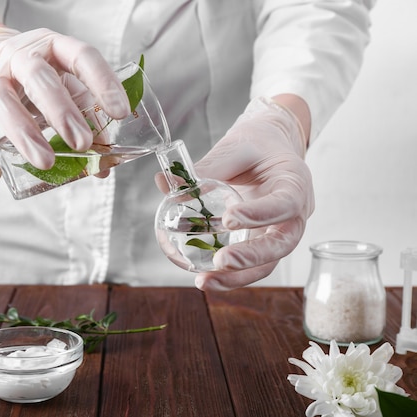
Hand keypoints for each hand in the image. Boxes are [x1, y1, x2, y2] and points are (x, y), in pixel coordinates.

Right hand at [0, 27, 130, 179]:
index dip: (103, 83)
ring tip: (47, 162)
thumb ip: (87, 118)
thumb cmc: (36, 77)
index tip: (120, 113)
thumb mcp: (66, 84)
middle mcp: (20, 57)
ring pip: (4, 102)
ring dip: (26, 134)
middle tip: (82, 143)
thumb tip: (105, 166)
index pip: (82, 56)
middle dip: (62, 112)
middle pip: (39, 78)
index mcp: (53, 47)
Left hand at [192, 96, 313, 289]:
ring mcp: (282, 232)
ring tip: (205, 282)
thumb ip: (205, 168)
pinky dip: (231, 276)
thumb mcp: (233, 150)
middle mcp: (296, 214)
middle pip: (282, 244)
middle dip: (251, 257)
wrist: (270, 148)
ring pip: (269, 263)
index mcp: (295, 182)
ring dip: (238, 277)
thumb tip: (164, 183)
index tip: (229, 219)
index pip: (285, 203)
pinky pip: (252, 265)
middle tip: (221, 261)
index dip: (260, 214)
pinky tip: (205, 279)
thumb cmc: (255, 146)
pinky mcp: (265, 243)